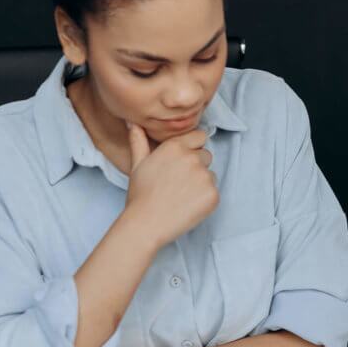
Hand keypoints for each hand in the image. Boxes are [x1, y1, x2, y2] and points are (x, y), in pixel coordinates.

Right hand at [123, 123, 217, 246]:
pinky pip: (214, 192)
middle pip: (206, 155)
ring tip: (181, 195)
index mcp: (175, 147)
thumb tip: (134, 122)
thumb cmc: (140, 195)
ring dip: (201, 183)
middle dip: (197, 166)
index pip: (199, 136)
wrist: (146, 224)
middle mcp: (192, 158)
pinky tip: (188, 205)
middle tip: (178, 183)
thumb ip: (139, 141)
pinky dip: (205, 199)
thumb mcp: (137, 164)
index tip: (182, 162)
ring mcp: (204, 176)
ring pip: (210, 174)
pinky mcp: (213, 195)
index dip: (192, 148)